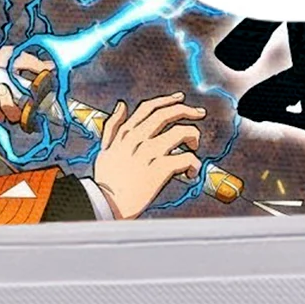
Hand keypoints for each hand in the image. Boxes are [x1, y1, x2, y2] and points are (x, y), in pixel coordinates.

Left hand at [0, 46, 51, 126]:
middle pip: (11, 118)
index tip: (25, 102)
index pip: (29, 116)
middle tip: (2, 86)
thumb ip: (35, 65)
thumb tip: (51, 69)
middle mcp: (7, 108)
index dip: (28, 113)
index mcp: (22, 100)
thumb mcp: (19, 59)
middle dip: (6, 102)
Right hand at [89, 93, 208, 217]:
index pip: (149, 108)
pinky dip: (194, 164)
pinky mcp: (160, 169)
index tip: (180, 99)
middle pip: (167, 114)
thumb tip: (121, 105)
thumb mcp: (104, 149)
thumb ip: (113, 126)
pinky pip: (187, 158)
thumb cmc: (105, 181)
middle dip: (187, 110)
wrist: (105, 204)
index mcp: (125, 134)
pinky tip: (191, 172)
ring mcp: (149, 153)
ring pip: (181, 132)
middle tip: (199, 113)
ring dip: (193, 136)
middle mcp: (137, 139)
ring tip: (194, 146)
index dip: (167, 100)